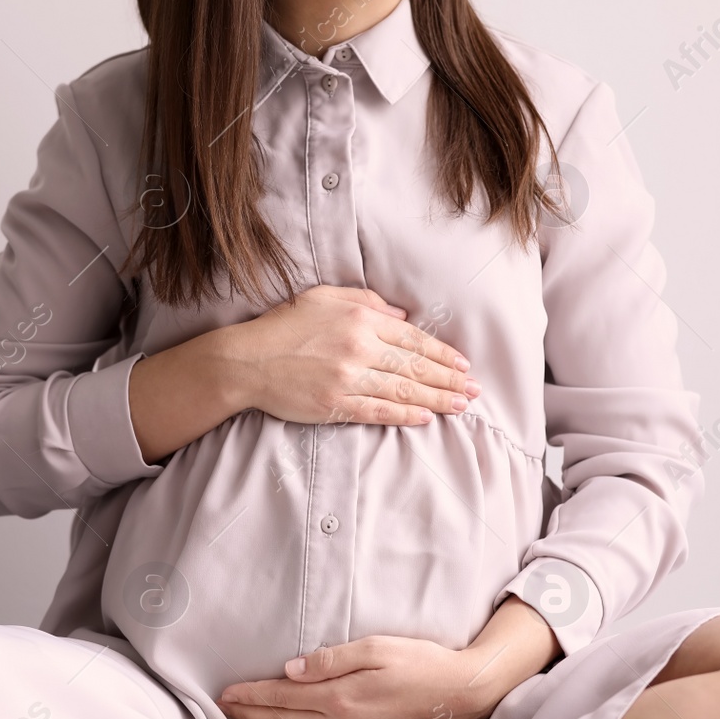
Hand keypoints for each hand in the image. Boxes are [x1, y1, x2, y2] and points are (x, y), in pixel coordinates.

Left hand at [216, 598, 561, 718]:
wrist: (460, 693)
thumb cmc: (420, 662)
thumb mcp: (376, 647)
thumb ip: (331, 660)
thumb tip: (289, 671)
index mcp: (341, 697)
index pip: (283, 698)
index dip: (251, 696)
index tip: (227, 693)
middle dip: (250, 717)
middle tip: (224, 712)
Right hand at [222, 284, 478, 427]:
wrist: (245, 360)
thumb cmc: (284, 326)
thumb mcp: (325, 298)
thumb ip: (368, 302)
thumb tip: (402, 317)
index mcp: (360, 319)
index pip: (412, 339)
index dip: (441, 354)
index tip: (462, 364)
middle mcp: (359, 348)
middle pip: (415, 367)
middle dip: (449, 380)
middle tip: (474, 390)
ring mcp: (347, 378)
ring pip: (402, 391)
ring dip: (436, 400)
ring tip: (460, 406)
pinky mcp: (335, 404)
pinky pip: (378, 412)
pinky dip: (404, 416)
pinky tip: (425, 419)